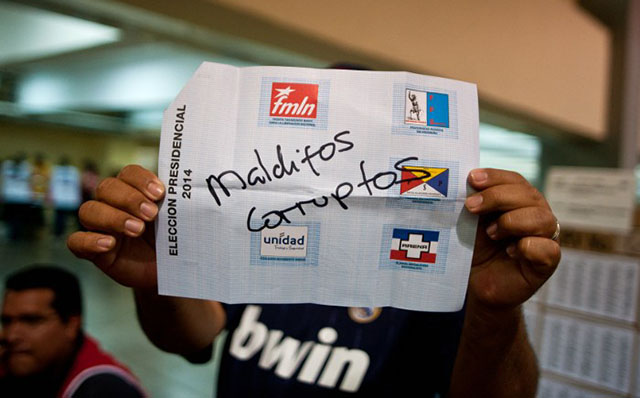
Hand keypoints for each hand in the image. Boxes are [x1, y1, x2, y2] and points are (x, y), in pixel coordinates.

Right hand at [67, 165, 164, 287]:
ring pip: (89, 210)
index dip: (141, 180)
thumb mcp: (176, 221)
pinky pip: (76, 241)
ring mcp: (101, 227)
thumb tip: (183, 191)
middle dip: (130, 199)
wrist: (169, 272)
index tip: (159, 193)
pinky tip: (109, 244)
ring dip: (113, 218)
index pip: (128, 173)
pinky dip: (90, 240)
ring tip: (136, 230)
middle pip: (107, 188)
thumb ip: (175, 205)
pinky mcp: (92, 251)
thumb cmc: (172, 241)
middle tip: (151, 214)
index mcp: (135, 192)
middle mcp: (114, 205)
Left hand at [465, 168, 559, 312]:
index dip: (495, 177)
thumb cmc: (474, 250)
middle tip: (471, 207)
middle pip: (529, 195)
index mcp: (518, 201)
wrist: (476, 285)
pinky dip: (529, 247)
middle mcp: (535, 215)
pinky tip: (510, 251)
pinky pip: (549, 249)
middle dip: (497, 197)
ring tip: (491, 233)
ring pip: (542, 218)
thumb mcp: (470, 223)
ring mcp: (543, 239)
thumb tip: (462, 185)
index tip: (472, 178)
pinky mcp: (546, 264)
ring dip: (512, 222)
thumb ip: (473, 204)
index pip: (514, 181)